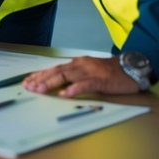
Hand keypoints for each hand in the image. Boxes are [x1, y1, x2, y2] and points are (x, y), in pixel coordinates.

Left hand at [23, 56, 140, 96]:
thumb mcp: (88, 71)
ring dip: (52, 83)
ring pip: (67, 76)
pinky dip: (74, 89)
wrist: (131, 68)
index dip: (40, 75)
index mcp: (77, 63)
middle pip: (57, 71)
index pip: (54, 68)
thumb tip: (58, 85)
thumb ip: (74, 76)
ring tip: (40, 90)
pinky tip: (65, 94)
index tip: (27, 81)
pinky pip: (85, 84)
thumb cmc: (109, 72)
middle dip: (41, 79)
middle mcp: (81, 65)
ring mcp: (90, 72)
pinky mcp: (101, 80)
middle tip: (29, 87)